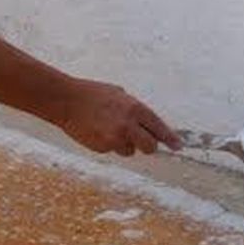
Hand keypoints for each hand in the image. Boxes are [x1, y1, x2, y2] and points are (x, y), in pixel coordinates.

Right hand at [58, 78, 180, 156]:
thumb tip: (144, 122)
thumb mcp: (118, 94)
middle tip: (140, 141)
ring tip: (107, 129)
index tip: (177, 146)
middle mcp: (128, 125)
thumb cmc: (90, 93)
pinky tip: (96, 131)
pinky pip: (112, 149)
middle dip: (147, 146)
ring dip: (123, 144)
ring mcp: (115, 138)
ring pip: (129, 150)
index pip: (159, 128)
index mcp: (135, 108)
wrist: (66, 101)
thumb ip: (133, 108)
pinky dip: (107, 144)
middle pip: (150, 147)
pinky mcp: (103, 147)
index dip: (170, 139)